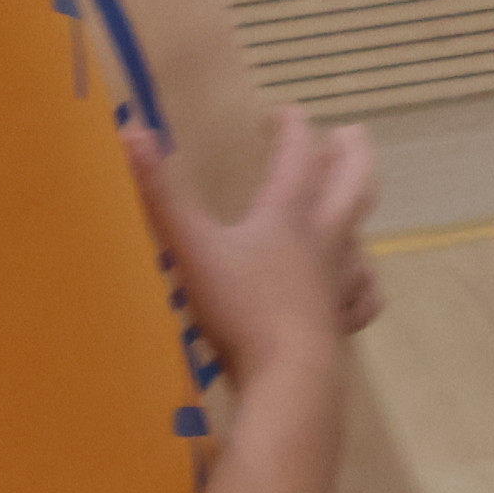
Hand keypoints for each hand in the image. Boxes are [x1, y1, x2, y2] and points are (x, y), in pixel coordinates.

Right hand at [120, 107, 379, 398]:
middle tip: (350, 133)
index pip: (298, 154)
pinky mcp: (339, 322)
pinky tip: (353, 286)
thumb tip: (131, 133)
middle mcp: (322, 240)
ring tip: (349, 208)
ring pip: (361, 239)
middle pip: (353, 184)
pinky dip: (360, 284)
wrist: (289, 378)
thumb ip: (161, 195)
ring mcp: (337, 282)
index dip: (291, 127)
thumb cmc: (239, 310)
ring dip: (356, 217)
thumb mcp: (191, 248)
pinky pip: (362, 297)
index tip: (280, 114)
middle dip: (352, 154)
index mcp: (287, 214)